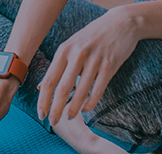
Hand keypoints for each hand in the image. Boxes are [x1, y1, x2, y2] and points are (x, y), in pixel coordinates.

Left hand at [38, 8, 139, 124]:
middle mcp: (77, 55)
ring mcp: (94, 60)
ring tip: (69, 117)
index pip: (49, 80)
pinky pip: (98, 90)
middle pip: (62, 89)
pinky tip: (86, 109)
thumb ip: (58, 66)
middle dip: (56, 109)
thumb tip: (41, 86)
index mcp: (64, 50)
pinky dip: (90, 103)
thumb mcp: (71, 46)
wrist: (121, 23)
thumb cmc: (93, 37)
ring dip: (73, 109)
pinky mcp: (109, 65)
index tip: (41, 114)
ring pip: (80, 92)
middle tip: (53, 122)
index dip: (43, 100)